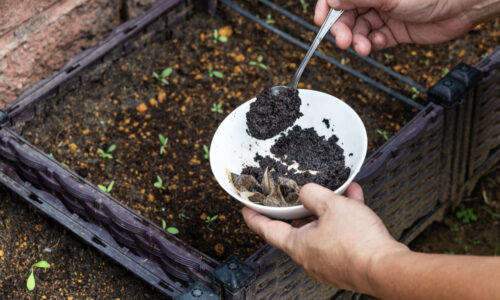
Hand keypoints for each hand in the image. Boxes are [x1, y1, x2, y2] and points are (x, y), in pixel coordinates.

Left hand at [242, 182, 407, 291]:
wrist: (387, 268)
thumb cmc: (358, 243)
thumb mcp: (331, 205)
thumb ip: (313, 194)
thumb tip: (306, 192)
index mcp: (298, 246)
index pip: (268, 230)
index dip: (255, 218)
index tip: (246, 210)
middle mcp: (310, 257)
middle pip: (298, 228)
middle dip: (303, 208)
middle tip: (303, 193)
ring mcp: (328, 262)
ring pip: (323, 229)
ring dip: (330, 209)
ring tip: (339, 191)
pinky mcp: (346, 262)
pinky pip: (340, 235)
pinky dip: (345, 218)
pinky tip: (355, 200)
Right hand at [315, 0, 481, 55]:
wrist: (461, 7)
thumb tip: (332, 1)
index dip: (327, 7)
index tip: (320, 20)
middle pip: (347, 15)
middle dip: (342, 29)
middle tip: (342, 40)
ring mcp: (384, 14)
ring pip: (359, 30)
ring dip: (357, 40)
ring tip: (362, 47)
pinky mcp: (393, 31)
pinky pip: (375, 39)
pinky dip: (373, 44)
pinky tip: (378, 43)